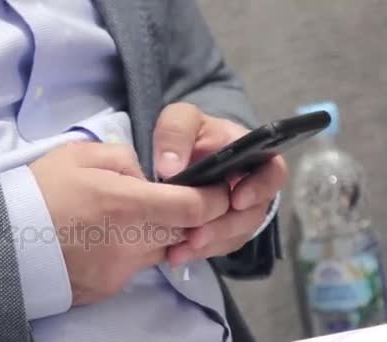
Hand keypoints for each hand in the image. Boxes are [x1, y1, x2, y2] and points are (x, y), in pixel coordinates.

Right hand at [30, 142, 229, 304]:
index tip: (212, 190)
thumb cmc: (40, 190)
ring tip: (120, 219)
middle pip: (183, 232)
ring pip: (159, 250)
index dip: (213, 199)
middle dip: (182, 216)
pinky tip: (100, 240)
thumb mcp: (79, 155)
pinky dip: (127, 252)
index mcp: (128, 204)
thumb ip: (124, 158)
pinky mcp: (108, 288)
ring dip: (154, 234)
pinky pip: (133, 268)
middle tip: (157, 201)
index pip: (194, 208)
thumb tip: (146, 177)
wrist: (1, 239)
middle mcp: (132, 243)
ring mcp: (121, 270)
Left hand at [153, 103, 287, 265]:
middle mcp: (251, 186)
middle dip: (225, 226)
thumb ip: (175, 133)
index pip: (273, 173)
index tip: (237, 200)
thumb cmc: (187, 134)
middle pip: (252, 213)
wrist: (174, 157)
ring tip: (180, 250)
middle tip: (197, 235)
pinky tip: (175, 254)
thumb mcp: (180, 120)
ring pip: (234, 235)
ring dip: (209, 244)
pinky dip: (197, 252)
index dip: (261, 188)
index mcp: (252, 155)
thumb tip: (170, 167)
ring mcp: (237, 211)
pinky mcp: (221, 230)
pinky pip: (217, 246)